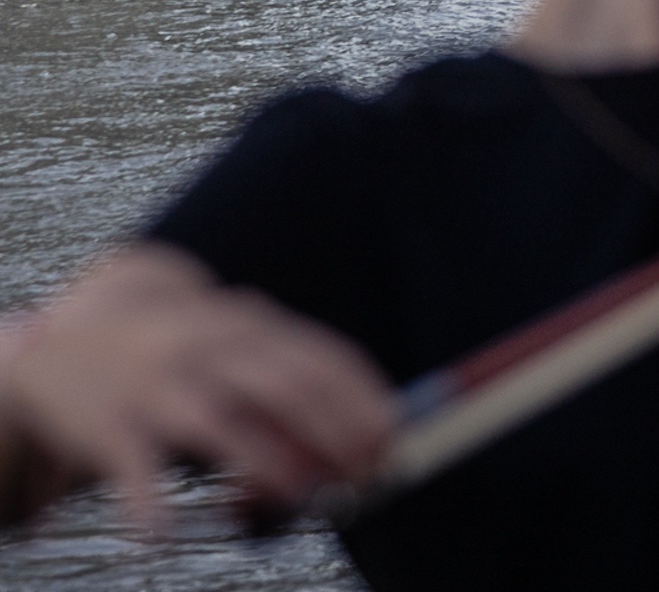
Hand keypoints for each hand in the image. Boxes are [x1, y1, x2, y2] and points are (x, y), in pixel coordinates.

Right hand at [0, 244, 396, 531]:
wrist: (64, 337)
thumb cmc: (177, 353)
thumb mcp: (232, 348)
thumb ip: (284, 382)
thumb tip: (352, 439)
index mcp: (249, 328)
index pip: (320, 357)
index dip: (361, 399)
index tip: (392, 436)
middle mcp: (210, 350)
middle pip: (284, 386)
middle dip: (333, 431)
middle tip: (363, 473)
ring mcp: (160, 385)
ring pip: (221, 422)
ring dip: (269, 462)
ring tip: (303, 494)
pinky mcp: (111, 425)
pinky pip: (137, 466)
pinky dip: (152, 500)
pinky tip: (166, 530)